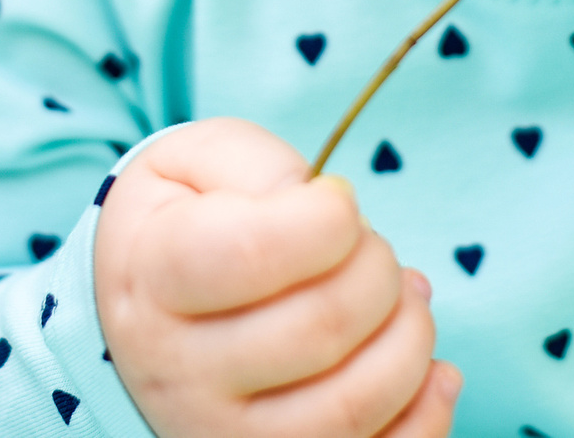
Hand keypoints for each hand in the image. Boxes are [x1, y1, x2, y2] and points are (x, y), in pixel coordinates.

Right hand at [95, 118, 459, 437]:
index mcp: (154, 280)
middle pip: (320, 326)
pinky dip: (426, 413)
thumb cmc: (185, 223)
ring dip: (410, 336)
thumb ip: (259, 164)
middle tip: (370, 248)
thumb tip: (332, 211)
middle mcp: (180, 373)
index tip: (337, 201)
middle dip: (378, 268)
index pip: (254, 253)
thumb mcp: (196, 162)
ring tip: (404, 298)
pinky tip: (432, 370)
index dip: (328, 216)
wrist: (141, 313)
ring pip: (353, 404)